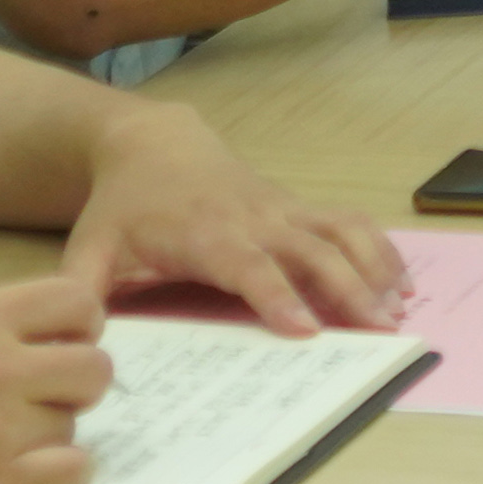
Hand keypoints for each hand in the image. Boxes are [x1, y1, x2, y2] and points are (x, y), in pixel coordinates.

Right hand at [0, 278, 114, 483]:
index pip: (78, 302)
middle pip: (96, 367)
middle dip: (75, 386)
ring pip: (76, 424)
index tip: (61, 347)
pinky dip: (56, 476)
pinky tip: (20, 475)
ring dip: (50, 435)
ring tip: (1, 443)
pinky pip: (71, 472)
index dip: (80, 328)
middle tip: (39, 402)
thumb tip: (34, 333)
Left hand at [63, 105, 402, 333]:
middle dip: (349, 289)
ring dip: (374, 268)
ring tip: (400, 308)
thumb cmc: (123, 205)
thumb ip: (82, 291)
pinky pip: (347, 222)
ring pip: (340, 232)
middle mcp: (253, 219)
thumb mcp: (90, 246)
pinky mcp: (296, 207)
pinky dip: (379, 249)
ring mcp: (281, 209)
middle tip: (380, 328)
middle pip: (311, 251)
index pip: (248, 267)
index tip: (307, 329)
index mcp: (204, 234)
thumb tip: (80, 340)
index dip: (277, 296)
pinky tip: (401, 281)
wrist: (153, 143)